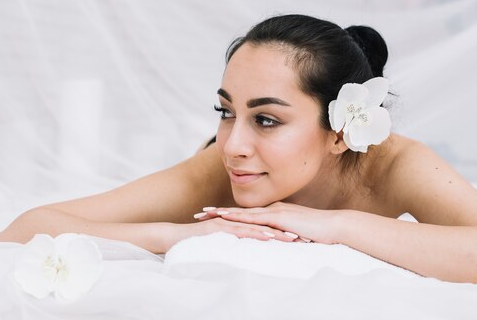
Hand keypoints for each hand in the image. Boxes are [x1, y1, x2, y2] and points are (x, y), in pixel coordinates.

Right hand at [168, 215, 296, 249]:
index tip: (300, 239)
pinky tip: (269, 237)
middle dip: (284, 231)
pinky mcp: (220, 228)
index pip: (264, 228)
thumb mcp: (221, 245)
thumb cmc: (194, 243)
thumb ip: (235, 245)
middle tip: (304, 238)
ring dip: (276, 232)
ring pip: (257, 227)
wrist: (171, 237)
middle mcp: (235, 222)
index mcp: (237, 225)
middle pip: (265, 225)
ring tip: (293, 238)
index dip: (282, 232)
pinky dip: (256, 233)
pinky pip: (241, 231)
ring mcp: (228, 223)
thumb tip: (248, 254)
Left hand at [195, 202, 339, 243]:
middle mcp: (271, 209)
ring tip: (205, 214)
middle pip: (239, 212)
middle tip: (199, 213)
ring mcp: (274, 212)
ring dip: (223, 213)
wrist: (334, 227)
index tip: (211, 216)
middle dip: (218, 212)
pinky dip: (238, 217)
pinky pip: (254, 218)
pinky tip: (226, 217)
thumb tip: (276, 245)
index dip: (228, 215)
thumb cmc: (319, 234)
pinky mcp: (278, 217)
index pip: (247, 215)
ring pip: (242, 213)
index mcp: (274, 214)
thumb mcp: (297, 235)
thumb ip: (285, 237)